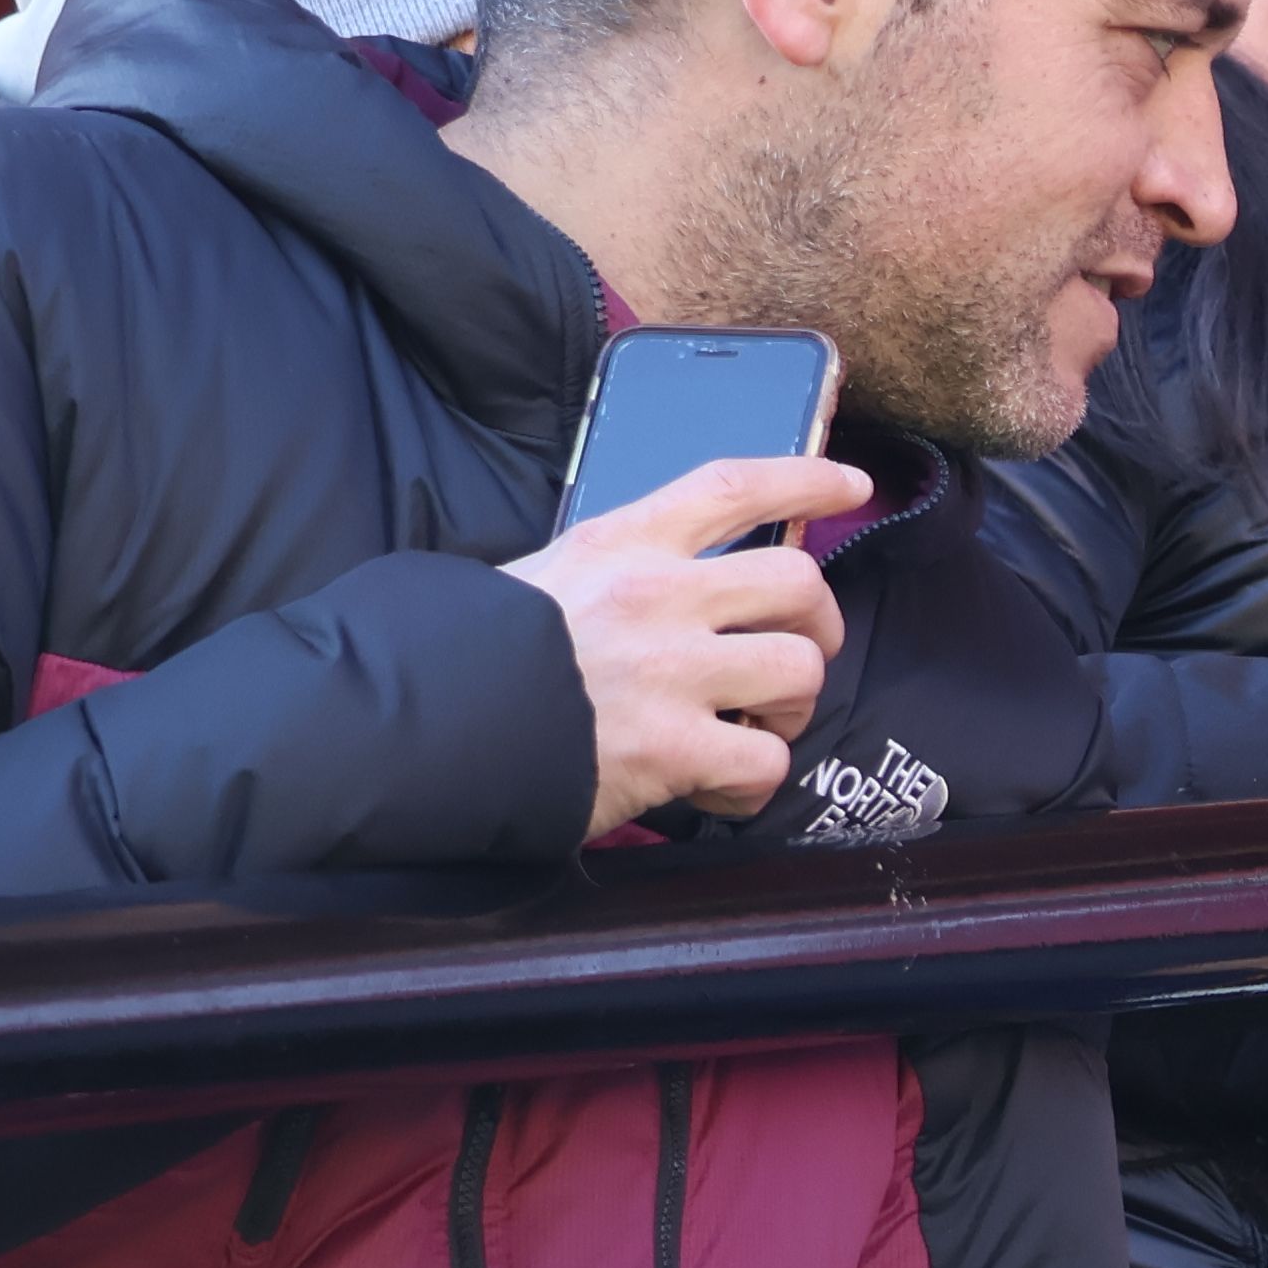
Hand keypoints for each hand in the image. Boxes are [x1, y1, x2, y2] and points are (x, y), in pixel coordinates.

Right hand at [504, 455, 856, 834]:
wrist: (414, 726)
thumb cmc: (472, 654)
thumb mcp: (541, 578)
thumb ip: (614, 572)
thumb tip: (676, 585)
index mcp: (622, 542)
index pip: (733, 486)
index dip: (806, 480)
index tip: (852, 486)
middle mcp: (658, 595)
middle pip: (799, 582)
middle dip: (817, 623)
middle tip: (794, 654)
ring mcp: (671, 671)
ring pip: (800, 670)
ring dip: (790, 706)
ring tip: (751, 725)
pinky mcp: (673, 747)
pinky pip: (768, 760)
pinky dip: (756, 782)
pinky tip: (721, 787)